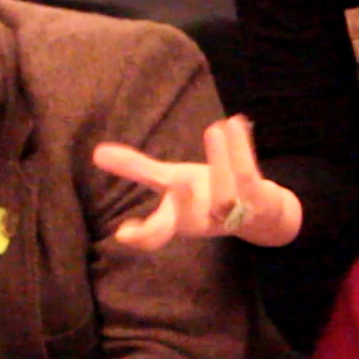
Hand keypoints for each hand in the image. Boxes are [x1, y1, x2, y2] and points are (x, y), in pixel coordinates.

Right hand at [92, 116, 302, 248]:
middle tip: (176, 178)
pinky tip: (235, 122)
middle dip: (182, 202)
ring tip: (212, 128)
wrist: (261, 212)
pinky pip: (249, 175)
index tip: (124, 233)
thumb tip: (97, 152)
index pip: (157, 234)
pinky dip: (242, 149)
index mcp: (178, 219)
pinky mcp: (258, 201)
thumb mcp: (170, 181)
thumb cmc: (206, 196)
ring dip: (221, 161)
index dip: (142, 236)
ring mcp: (233, 213)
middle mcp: (204, 220)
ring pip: (225, 194)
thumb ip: (137, 170)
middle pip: (190, 219)